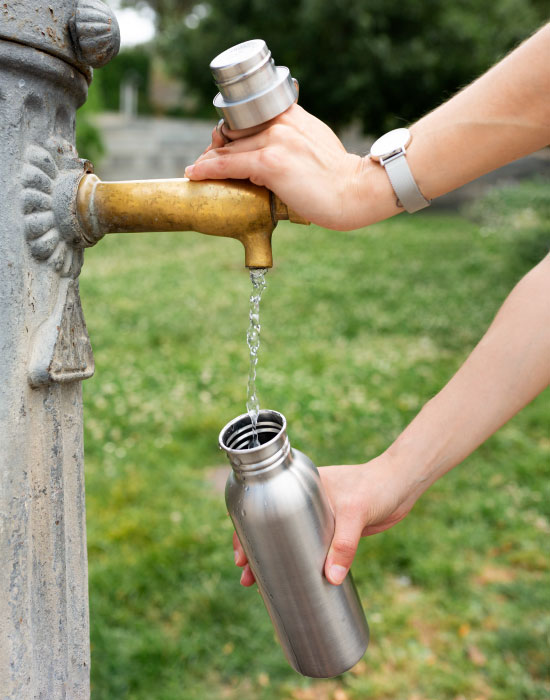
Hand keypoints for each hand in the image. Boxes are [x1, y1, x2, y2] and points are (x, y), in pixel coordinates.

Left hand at [185, 105, 373, 229]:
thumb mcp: (316, 144)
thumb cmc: (338, 177)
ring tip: (197, 170)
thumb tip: (280, 150)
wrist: (355, 192)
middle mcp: (281, 122)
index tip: (221, 146)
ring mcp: (275, 141)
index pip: (248, 117)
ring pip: (228, 148)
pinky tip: (195, 173)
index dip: (231, 133)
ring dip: (208, 160)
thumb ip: (295, 139)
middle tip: (205, 164)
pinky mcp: (271, 163)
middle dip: (217, 148)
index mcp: (292, 115)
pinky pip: (228, 164)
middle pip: (234, 132)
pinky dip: (208, 169)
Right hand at [233, 452, 421, 586]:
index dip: (247, 530)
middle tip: (246, 576)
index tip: (241, 554)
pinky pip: (309, 547)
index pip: (265, 505)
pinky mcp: (334, 529)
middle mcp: (305, 499)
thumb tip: (331, 578)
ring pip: (289, 539)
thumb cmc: (376, 487)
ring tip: (259, 584)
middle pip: (271, 526)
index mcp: (302, 485)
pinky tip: (292, 579)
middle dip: (255, 550)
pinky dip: (298, 561)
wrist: (401, 485)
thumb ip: (344, 544)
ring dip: (274, 559)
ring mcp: (319, 515)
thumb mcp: (356, 512)